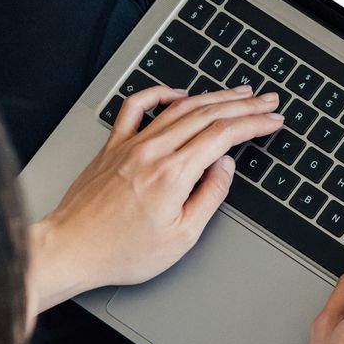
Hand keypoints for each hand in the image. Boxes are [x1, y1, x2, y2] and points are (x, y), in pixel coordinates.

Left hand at [28, 85, 281, 313]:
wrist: (71, 248)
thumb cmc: (120, 251)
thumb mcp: (180, 238)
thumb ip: (209, 196)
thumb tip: (225, 167)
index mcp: (173, 174)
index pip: (224, 135)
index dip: (253, 123)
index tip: (271, 120)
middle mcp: (153, 151)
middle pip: (208, 114)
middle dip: (243, 104)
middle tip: (267, 100)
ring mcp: (131, 144)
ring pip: (180, 107)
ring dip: (214, 96)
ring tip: (237, 92)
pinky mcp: (113, 146)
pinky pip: (137, 107)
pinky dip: (161, 93)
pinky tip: (178, 93)